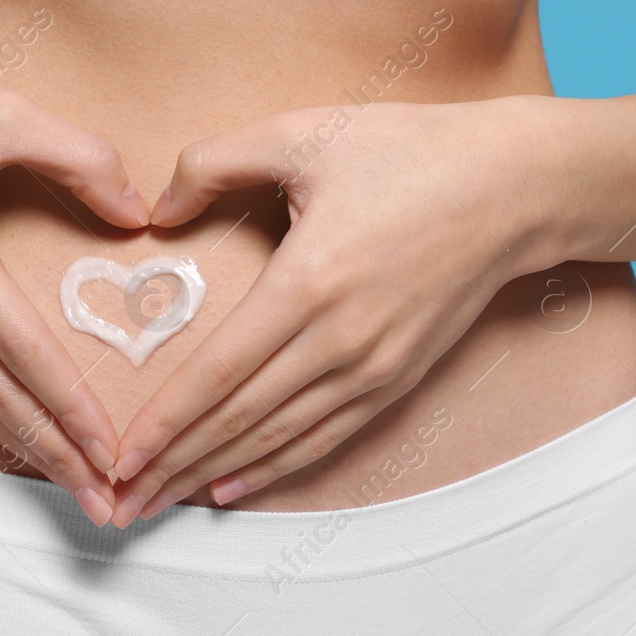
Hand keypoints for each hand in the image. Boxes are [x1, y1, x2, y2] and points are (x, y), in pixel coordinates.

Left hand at [106, 96, 551, 524]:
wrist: (514, 189)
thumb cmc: (409, 152)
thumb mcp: (305, 133)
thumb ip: (215, 163)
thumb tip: (157, 211)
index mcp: (310, 281)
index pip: (220, 372)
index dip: (166, 422)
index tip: (121, 456)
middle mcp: (341, 340)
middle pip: (241, 420)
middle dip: (175, 465)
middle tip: (121, 502)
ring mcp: (374, 368)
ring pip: (279, 439)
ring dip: (215, 474)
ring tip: (161, 502)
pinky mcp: (397, 379)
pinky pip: (325, 437)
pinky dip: (275, 468)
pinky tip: (232, 486)